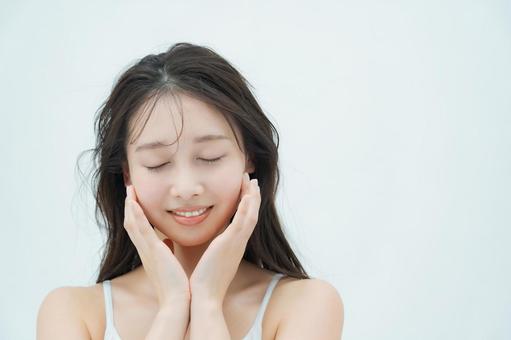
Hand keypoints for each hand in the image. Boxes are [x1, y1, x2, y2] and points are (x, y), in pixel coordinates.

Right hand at [124, 185, 189, 306]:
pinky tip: (134, 203)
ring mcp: (147, 250)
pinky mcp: (154, 252)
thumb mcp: (170, 262)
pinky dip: (137, 215)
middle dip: (130, 205)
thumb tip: (170, 241)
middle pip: (131, 223)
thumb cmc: (176, 284)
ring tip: (130, 190)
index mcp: (149, 252)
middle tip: (130, 188)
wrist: (178, 301)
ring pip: (133, 223)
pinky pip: (141, 230)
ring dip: (131, 205)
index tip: (135, 198)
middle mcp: (144, 250)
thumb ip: (167, 250)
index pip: (138, 228)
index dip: (135, 212)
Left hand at [189, 172, 260, 303]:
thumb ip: (208, 250)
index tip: (244, 190)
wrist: (203, 297)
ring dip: (252, 197)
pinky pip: (242, 222)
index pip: (243, 220)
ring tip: (252, 182)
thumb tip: (200, 244)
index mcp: (233, 246)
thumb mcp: (208, 260)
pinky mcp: (230, 244)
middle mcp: (238, 243)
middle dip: (252, 196)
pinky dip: (246, 208)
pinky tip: (248, 195)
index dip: (246, 204)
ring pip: (250, 215)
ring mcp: (236, 243)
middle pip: (251, 215)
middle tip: (252, 180)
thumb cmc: (203, 281)